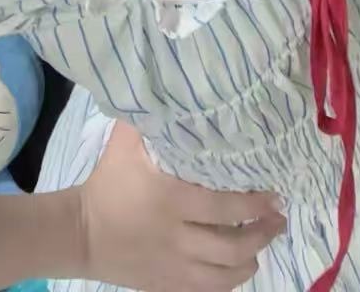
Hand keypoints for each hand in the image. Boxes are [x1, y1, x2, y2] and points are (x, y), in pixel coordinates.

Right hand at [75, 119, 285, 290]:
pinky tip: (239, 268)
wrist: (80, 233)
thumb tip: (174, 88)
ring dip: (251, 259)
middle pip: (233, 246)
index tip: (274, 194)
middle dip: (262, 233)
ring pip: (225, 275)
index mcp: (171, 200)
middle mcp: (177, 237)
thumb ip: (152, 119)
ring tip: (264, 242)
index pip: (225, 207)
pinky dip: (229, 282)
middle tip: (278, 219)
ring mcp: (174, 266)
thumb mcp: (125, 143)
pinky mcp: (167, 285)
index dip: (255, 203)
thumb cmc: (108, 182)